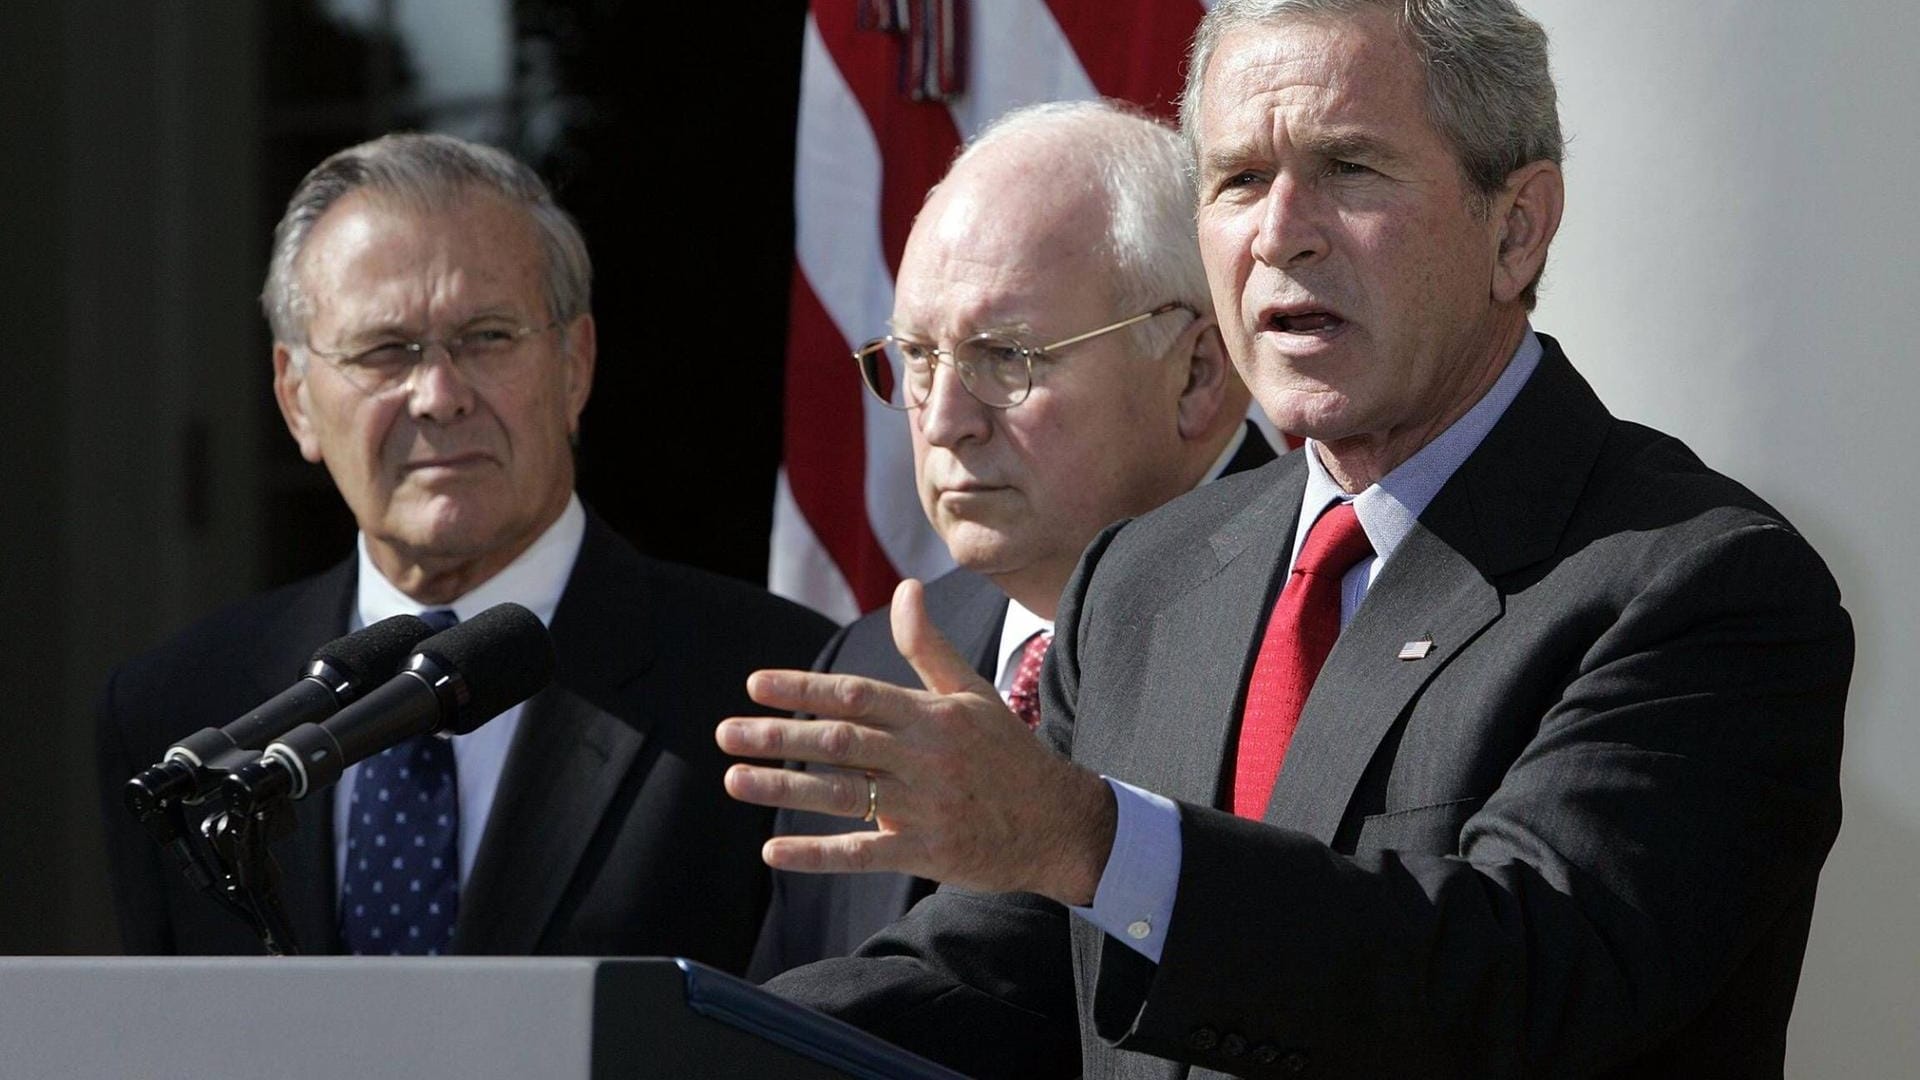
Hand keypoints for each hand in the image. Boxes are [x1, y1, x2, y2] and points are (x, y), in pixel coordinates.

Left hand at [716, 579, 1116, 904]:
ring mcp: (925, 807)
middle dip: (779, 736)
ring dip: (783, 788)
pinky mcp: (926, 852)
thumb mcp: (972, 692)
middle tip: (726, 732)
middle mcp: (926, 757)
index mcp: (932, 715)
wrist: (1060, 823)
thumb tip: (906, 588)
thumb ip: (928, 646)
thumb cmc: (1008, 753)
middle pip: (841, 742)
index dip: (804, 689)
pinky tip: (773, 851)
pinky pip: (863, 853)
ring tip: (734, 779)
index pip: (857, 695)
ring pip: (844, 794)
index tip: (756, 685)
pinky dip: (816, 854)